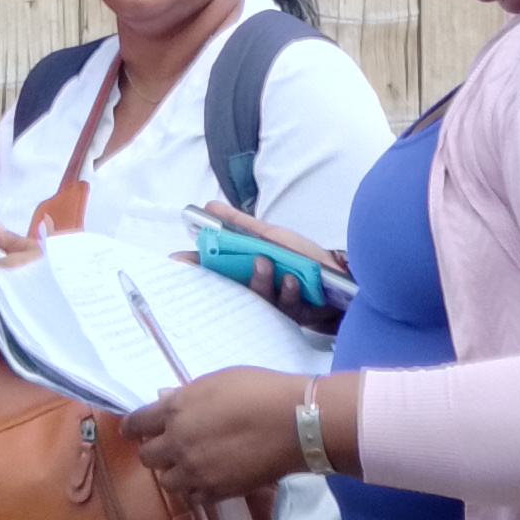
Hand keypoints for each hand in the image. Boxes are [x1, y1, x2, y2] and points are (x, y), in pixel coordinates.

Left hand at [123, 366, 311, 499]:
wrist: (294, 422)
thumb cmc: (259, 390)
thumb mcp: (218, 380)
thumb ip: (188, 395)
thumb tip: (168, 402)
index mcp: (175, 410)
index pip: (137, 423)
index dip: (132, 427)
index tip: (132, 430)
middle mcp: (177, 443)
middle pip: (147, 457)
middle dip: (155, 451)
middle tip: (170, 446)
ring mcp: (195, 471)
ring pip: (166, 481)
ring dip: (175, 472)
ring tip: (192, 466)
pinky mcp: (214, 492)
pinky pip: (192, 497)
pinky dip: (196, 489)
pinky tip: (209, 479)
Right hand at [190, 201, 351, 334]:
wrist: (343, 278)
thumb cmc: (304, 257)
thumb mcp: (271, 235)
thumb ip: (240, 224)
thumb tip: (209, 206)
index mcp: (248, 270)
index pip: (216, 270)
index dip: (196, 267)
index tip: (176, 261)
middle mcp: (258, 289)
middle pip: (231, 288)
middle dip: (219, 281)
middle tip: (212, 268)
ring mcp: (275, 303)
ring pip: (259, 296)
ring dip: (260, 280)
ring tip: (264, 262)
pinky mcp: (295, 313)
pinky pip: (287, 304)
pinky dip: (288, 290)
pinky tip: (291, 280)